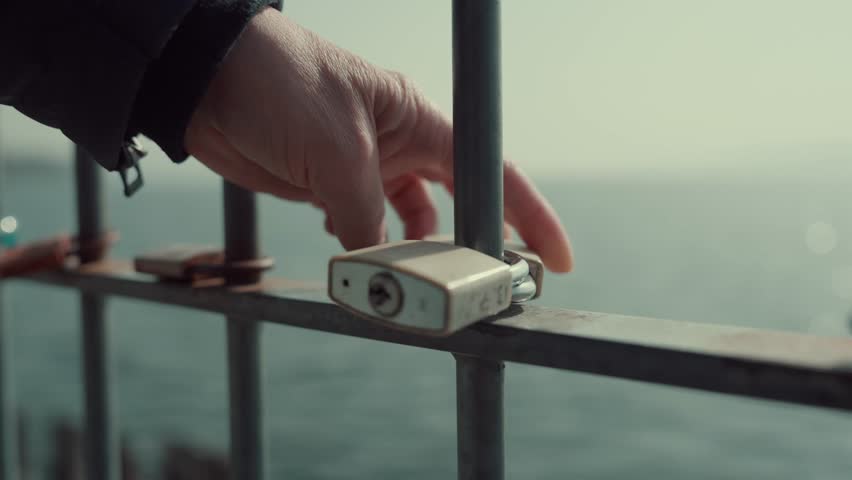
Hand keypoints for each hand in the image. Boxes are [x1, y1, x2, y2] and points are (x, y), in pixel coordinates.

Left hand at [185, 8, 572, 271]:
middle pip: (458, 202)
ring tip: (419, 286)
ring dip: (415, 255)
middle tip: (492, 284)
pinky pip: (365, 226)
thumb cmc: (278, 84)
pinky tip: (365, 263)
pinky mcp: (330, 185)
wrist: (205, 80)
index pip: (490, 170)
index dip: (530, 215)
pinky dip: (370, 249)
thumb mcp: (334, 151)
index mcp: (418, 120)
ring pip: (410, 223)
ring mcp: (365, 166)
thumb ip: (364, 214)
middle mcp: (400, 144)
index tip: (554, 256)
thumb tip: (374, 268)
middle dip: (477, 242)